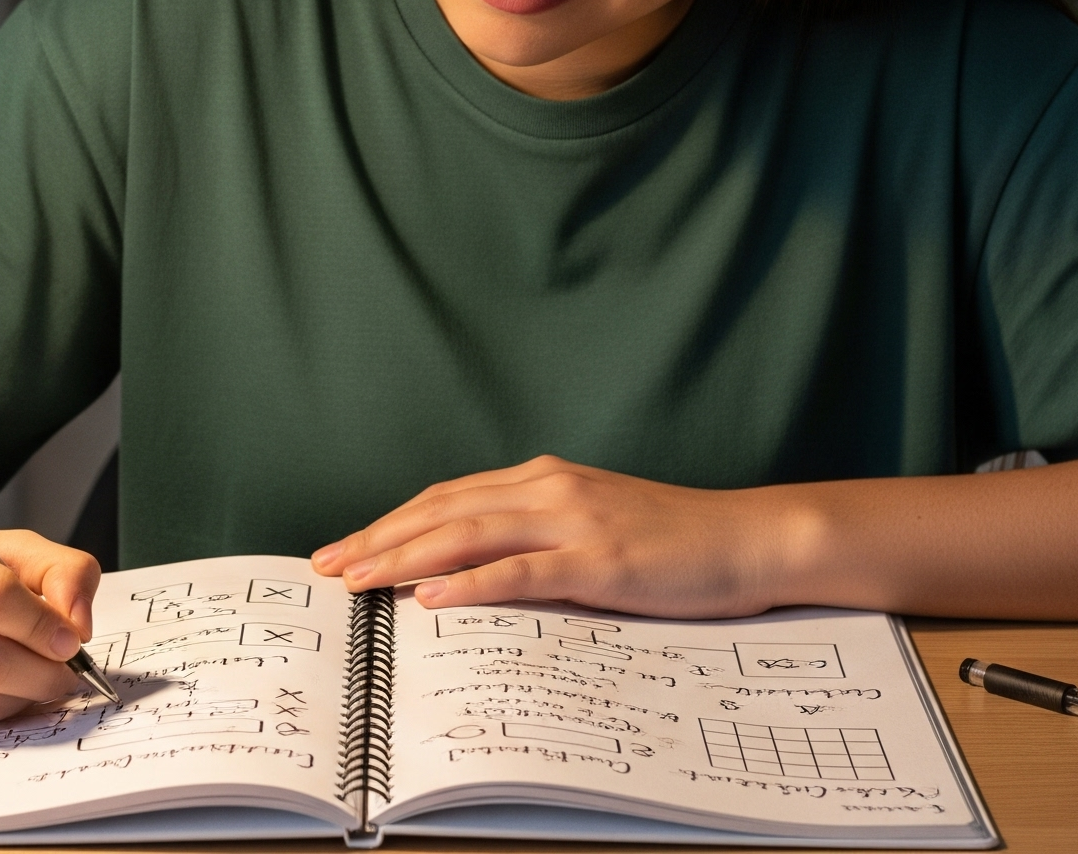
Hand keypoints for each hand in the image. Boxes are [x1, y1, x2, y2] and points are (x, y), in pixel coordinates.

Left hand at [309, 455, 795, 617]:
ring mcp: (575, 523)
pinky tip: (434, 597)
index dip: (390, 523)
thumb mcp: (594, 528)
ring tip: (359, 579)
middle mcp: (551, 489)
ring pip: (468, 534)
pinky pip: (522, 571)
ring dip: (405, 558)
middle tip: (329, 567)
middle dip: (378, 539)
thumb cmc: (674, 542)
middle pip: (443, 511)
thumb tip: (472, 571)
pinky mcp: (600, 562)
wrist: (747, 539)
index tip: (345, 548)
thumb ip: (537, 538)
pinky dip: (471, 583)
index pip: (447, 498)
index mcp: (545, 480)